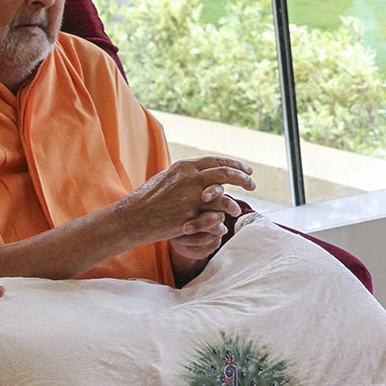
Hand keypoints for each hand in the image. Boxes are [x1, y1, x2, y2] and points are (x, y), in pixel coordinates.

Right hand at [117, 157, 254, 244]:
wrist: (133, 217)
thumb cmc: (148, 199)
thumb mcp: (167, 177)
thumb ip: (186, 174)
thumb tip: (201, 171)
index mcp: (185, 166)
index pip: (217, 161)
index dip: (235, 165)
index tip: (247, 170)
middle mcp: (190, 178)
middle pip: (226, 174)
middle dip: (243, 178)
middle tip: (253, 184)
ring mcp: (191, 198)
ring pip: (224, 197)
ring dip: (234, 203)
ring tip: (237, 209)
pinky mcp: (190, 216)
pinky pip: (215, 216)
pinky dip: (222, 219)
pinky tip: (224, 223)